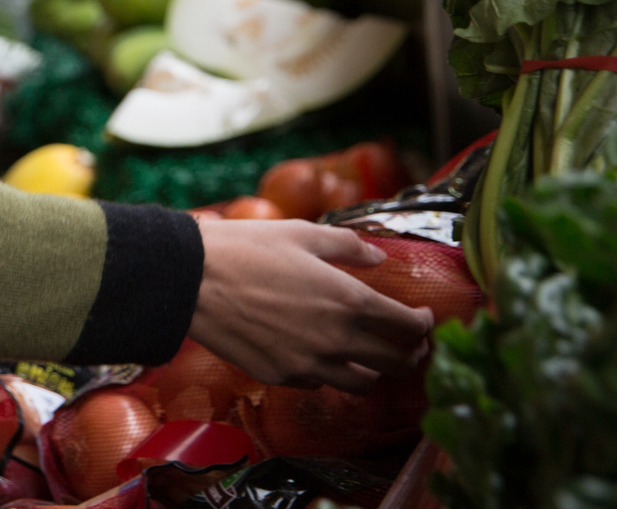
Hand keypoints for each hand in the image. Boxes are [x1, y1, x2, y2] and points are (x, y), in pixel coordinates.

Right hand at [188, 219, 434, 393]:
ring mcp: (310, 364)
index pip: (408, 327)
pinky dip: (329, 373)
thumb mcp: (301, 232)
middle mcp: (337, 339)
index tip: (424, 318)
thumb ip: (348, 246)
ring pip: (363, 383)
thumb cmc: (246, 248)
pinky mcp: (282, 377)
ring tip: (367, 355)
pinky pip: (320, 384)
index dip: (424, 325)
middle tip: (407, 342)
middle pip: (396, 362)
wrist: (192, 281)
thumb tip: (379, 258)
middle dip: (410, 353)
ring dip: (373, 370)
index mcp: (349, 300)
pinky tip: (320, 353)